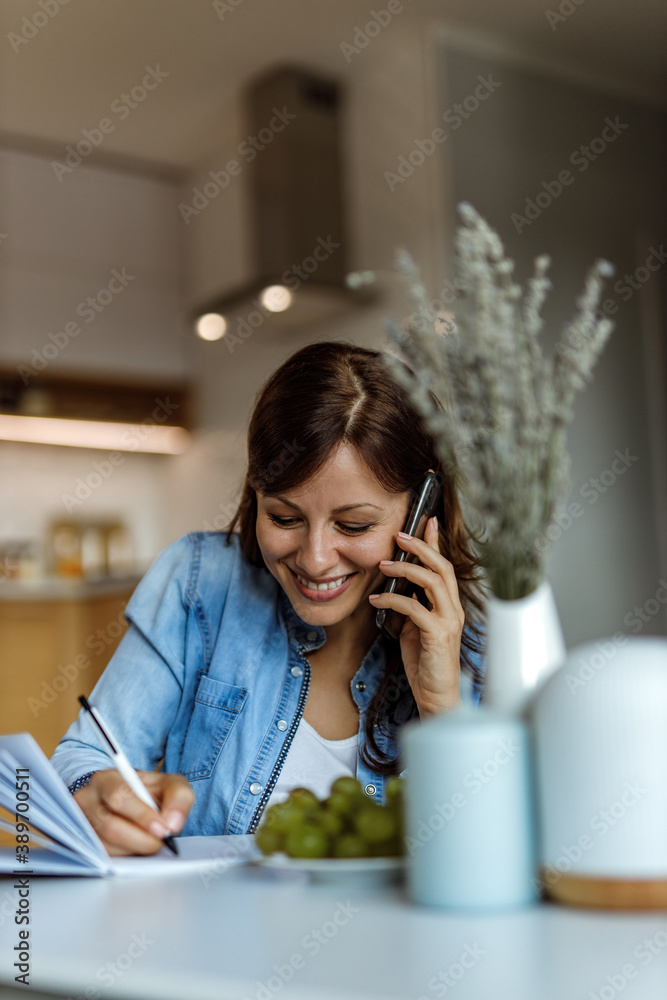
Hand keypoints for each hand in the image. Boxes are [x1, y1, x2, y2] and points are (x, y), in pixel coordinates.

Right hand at [73, 769, 194, 856]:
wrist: (126, 800)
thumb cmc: (147, 792)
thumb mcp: (168, 784)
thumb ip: (178, 797)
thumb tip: (172, 824)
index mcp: (107, 779)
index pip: (119, 796)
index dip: (142, 815)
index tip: (163, 829)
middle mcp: (88, 800)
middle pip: (110, 825)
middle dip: (141, 839)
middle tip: (161, 842)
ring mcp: (82, 824)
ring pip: (108, 846)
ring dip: (135, 849)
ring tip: (151, 842)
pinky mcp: (85, 845)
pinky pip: (105, 858)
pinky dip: (126, 856)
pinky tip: (137, 847)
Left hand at [369, 516, 463, 715]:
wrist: (436, 697)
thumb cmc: (425, 664)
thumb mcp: (414, 628)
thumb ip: (411, 607)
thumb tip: (395, 588)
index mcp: (448, 605)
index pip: (444, 566)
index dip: (435, 542)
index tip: (426, 520)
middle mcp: (453, 609)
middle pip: (442, 567)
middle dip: (421, 547)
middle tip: (400, 535)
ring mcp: (449, 621)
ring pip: (433, 581)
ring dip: (407, 568)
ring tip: (383, 564)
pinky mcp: (438, 635)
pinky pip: (415, 608)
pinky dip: (394, 599)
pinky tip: (377, 599)